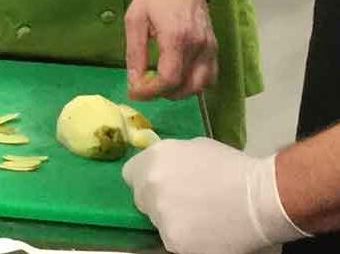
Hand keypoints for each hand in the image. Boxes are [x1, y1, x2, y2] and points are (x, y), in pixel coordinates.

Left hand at [123, 138, 307, 253]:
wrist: (261, 198)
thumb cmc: (232, 168)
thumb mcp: (193, 149)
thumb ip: (171, 160)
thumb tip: (164, 169)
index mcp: (153, 159)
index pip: (130, 175)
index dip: (146, 181)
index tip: (162, 186)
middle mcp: (150, 186)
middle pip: (142, 200)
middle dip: (159, 202)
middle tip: (185, 204)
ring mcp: (161, 216)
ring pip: (158, 223)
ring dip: (173, 222)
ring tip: (201, 220)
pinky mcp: (174, 243)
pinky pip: (173, 242)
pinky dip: (188, 241)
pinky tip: (207, 235)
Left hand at [125, 0, 216, 99]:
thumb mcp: (135, 18)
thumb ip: (135, 53)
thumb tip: (135, 82)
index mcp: (176, 37)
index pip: (169, 79)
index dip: (151, 92)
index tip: (135, 92)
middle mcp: (198, 46)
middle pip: (187, 87)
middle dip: (164, 93)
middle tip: (146, 86)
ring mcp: (210, 47)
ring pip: (201, 86)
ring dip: (181, 91)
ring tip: (161, 81)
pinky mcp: (214, 46)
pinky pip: (210, 76)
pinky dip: (196, 83)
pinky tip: (179, 75)